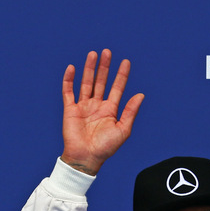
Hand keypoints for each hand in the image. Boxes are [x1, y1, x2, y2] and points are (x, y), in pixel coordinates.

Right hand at [60, 49, 143, 175]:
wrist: (86, 158)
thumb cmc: (106, 148)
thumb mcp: (123, 130)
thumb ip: (130, 111)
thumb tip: (141, 94)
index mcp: (110, 110)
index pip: (117, 88)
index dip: (121, 75)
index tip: (126, 61)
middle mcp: (97, 105)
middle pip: (101, 81)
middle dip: (104, 67)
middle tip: (107, 52)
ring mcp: (83, 106)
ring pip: (86, 83)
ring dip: (89, 69)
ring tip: (93, 54)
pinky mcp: (70, 109)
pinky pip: (68, 92)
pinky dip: (69, 80)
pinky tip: (72, 68)